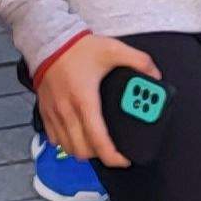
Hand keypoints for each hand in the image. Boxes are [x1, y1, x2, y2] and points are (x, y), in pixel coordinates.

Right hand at [35, 34, 160, 167]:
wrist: (48, 40)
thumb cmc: (78, 48)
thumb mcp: (113, 49)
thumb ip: (139, 61)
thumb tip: (155, 75)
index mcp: (85, 100)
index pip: (98, 140)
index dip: (113, 156)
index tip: (124, 160)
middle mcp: (67, 111)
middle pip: (82, 150)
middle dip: (99, 155)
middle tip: (111, 149)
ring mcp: (54, 114)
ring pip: (68, 148)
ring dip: (83, 151)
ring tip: (96, 144)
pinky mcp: (44, 112)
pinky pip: (54, 139)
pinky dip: (66, 143)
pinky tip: (77, 135)